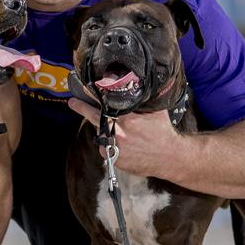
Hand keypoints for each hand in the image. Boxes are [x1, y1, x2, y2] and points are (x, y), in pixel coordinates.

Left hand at [67, 97, 184, 177]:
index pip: (104, 104)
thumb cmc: (163, 131)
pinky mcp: (115, 160)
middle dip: (82, 108)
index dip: (90, 96)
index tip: (80, 89)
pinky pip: (106, 149)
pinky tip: (124, 144)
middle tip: (73, 102)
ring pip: (102, 135)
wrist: (171, 157)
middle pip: (94, 118)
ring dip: (104, 130)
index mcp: (127, 119)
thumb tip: (136, 83)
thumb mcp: (154, 111)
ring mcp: (115, 149)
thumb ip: (142, 100)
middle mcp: (118, 134)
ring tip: (121, 131)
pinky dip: (110, 145)